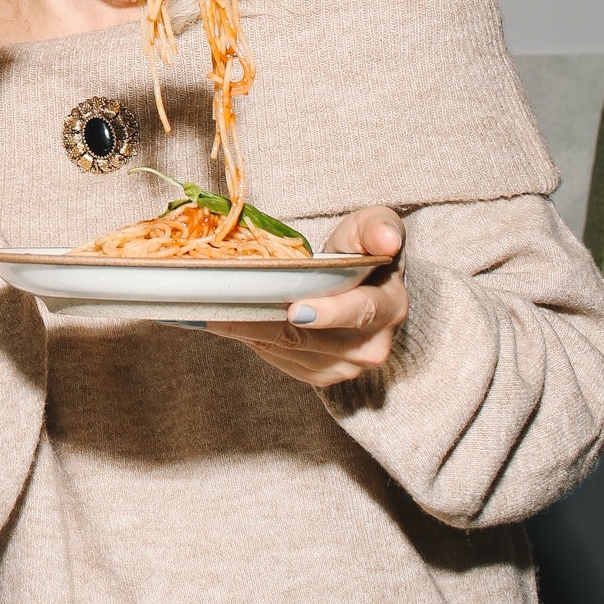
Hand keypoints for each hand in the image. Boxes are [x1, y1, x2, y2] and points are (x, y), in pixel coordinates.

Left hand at [205, 208, 407, 386]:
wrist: (360, 284)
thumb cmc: (363, 250)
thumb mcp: (372, 227)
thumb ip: (377, 227)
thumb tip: (386, 239)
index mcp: (389, 307)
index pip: (360, 312)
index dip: (328, 313)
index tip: (295, 310)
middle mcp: (371, 345)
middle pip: (309, 337)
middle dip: (264, 322)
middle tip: (224, 307)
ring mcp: (345, 365)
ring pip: (287, 349)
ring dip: (249, 331)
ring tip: (214, 311)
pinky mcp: (320, 376)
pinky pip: (279, 359)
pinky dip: (251, 340)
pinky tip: (228, 322)